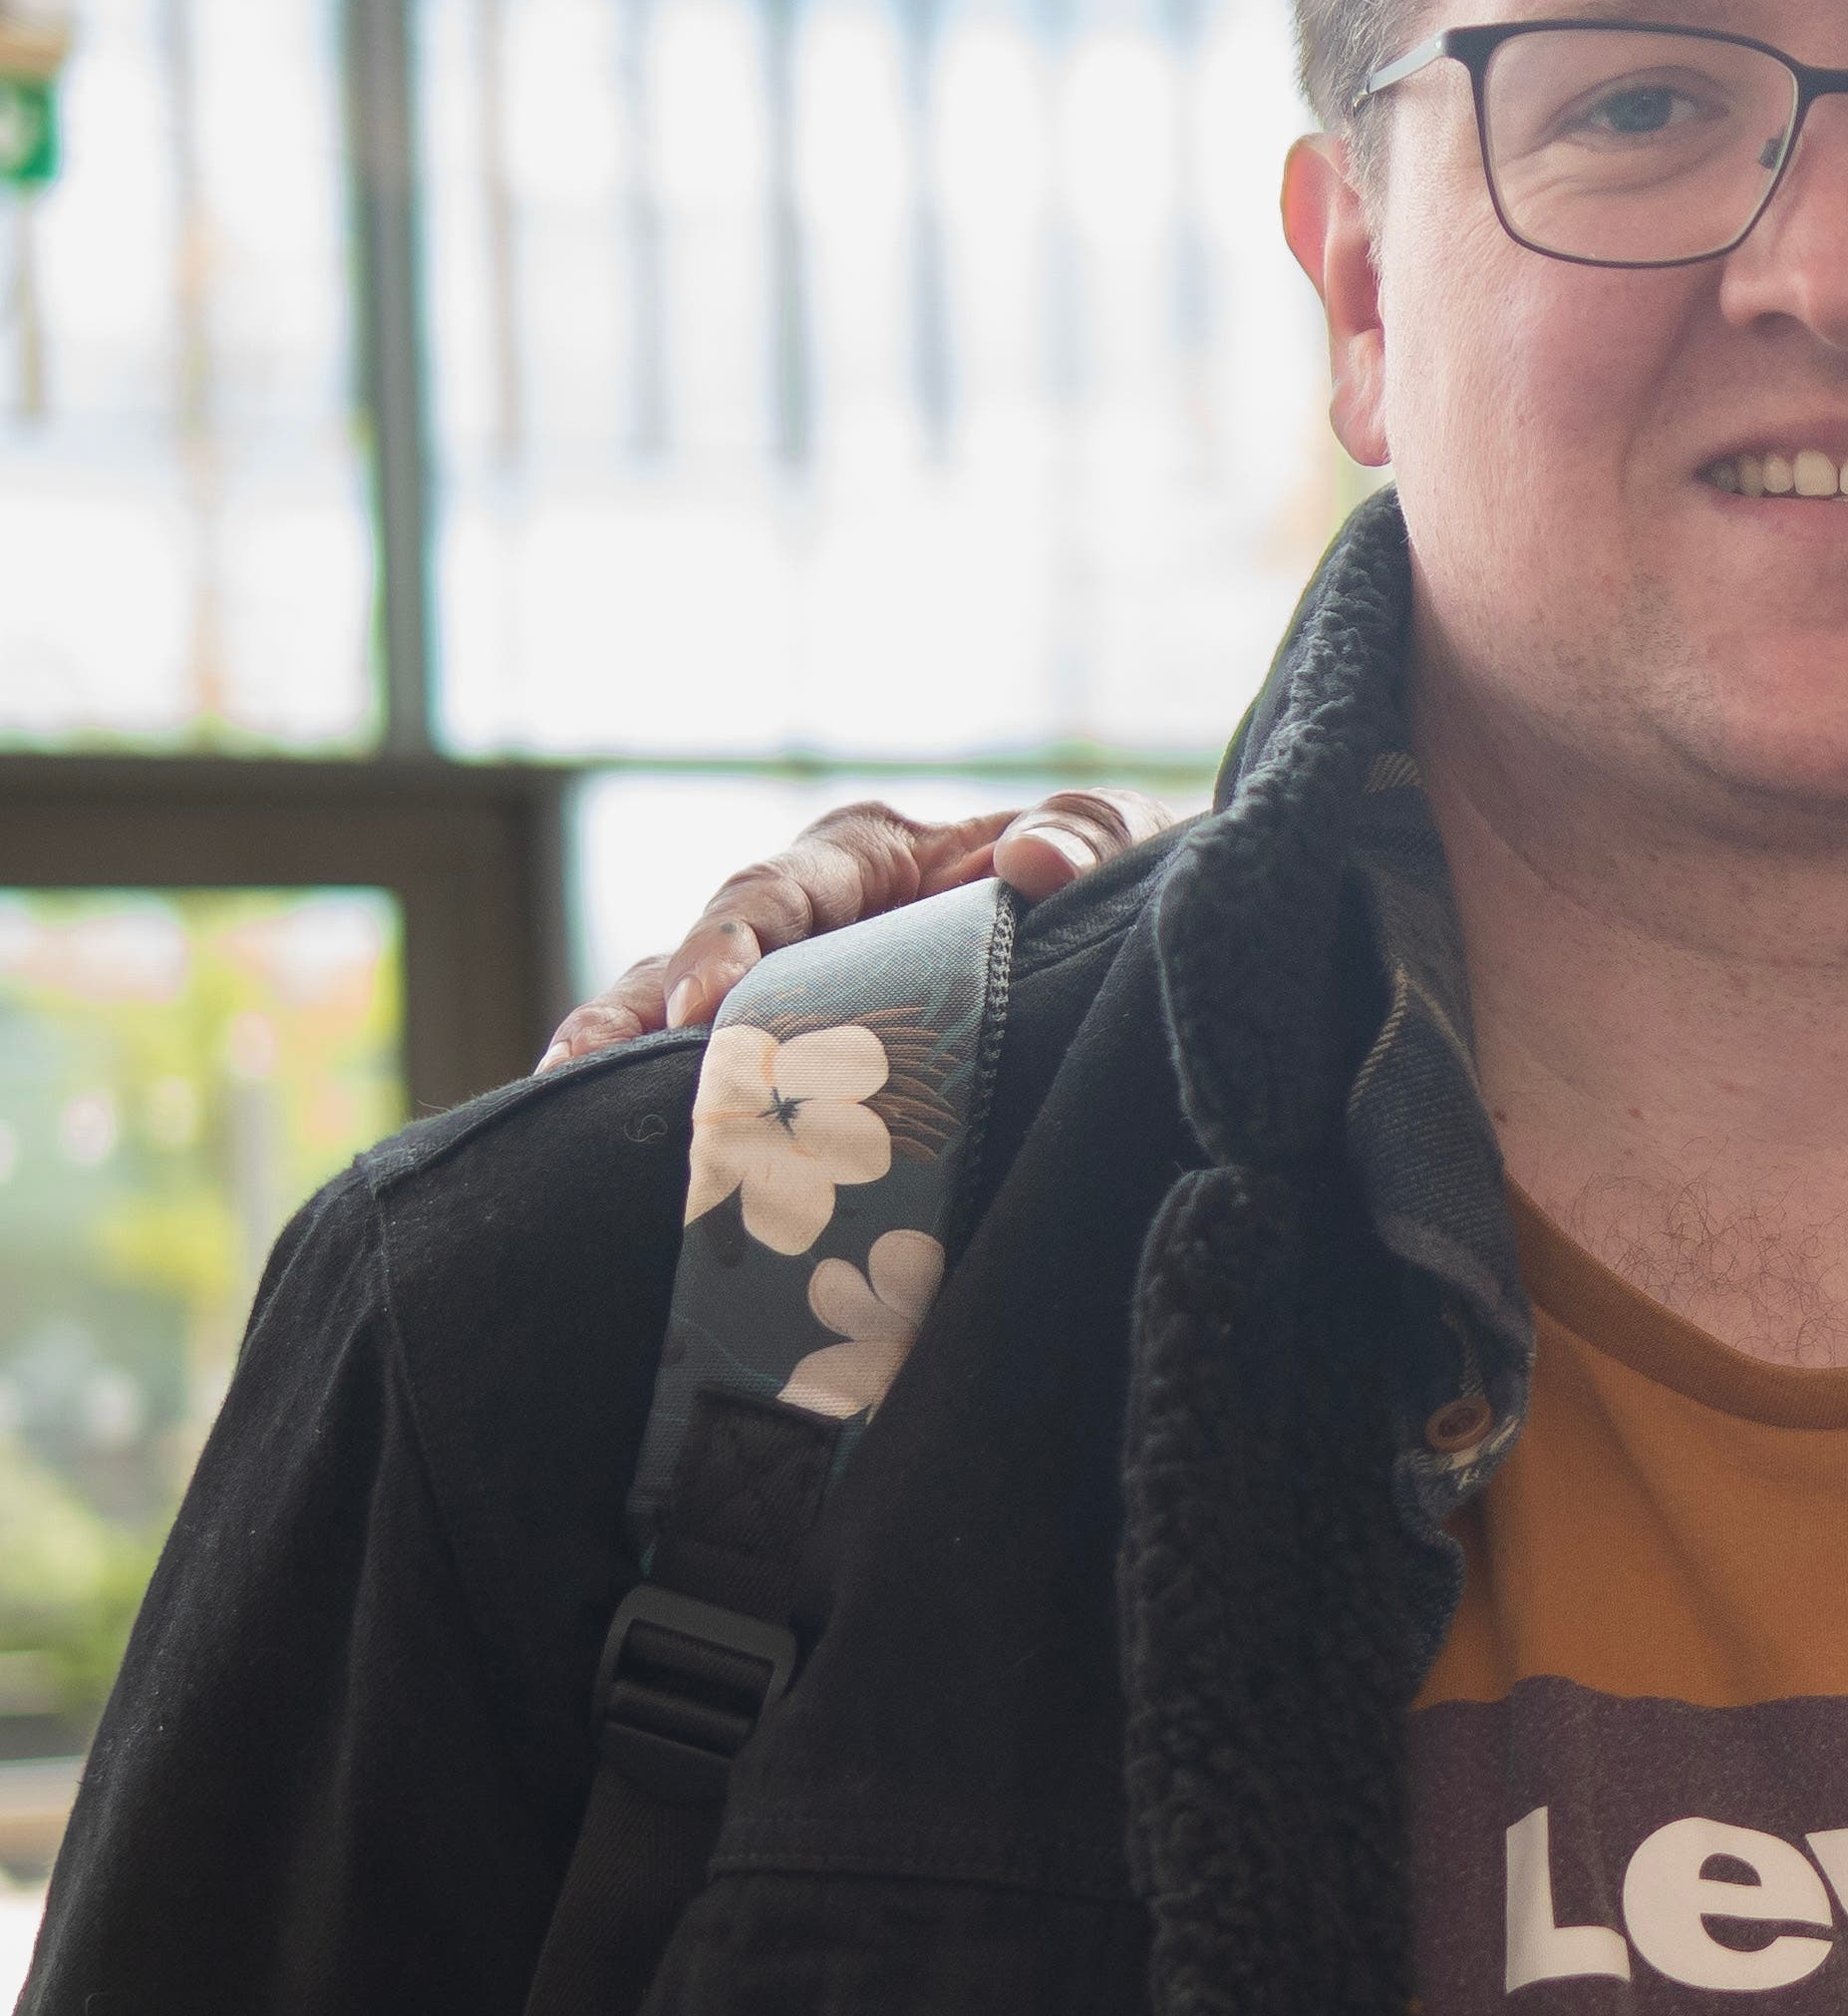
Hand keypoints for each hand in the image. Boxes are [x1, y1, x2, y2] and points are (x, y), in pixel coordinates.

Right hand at [534, 792, 1174, 1070]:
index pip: (770, 893)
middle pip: (689, 964)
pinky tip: (635, 1182)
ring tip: (558, 1126)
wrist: (1121, 944)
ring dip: (617, 1074)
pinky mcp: (796, 1064)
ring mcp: (787, 994)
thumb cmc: (1100, 874)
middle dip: (632, 1019)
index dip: (727, 945)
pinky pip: (718, 1087)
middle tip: (582, 1077)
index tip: (705, 1006)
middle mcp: (804, 922)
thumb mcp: (1112, 834)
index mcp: (863, 855)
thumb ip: (1084, 834)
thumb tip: (1034, 868)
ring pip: (673, 1029)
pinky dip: (671, 1122)